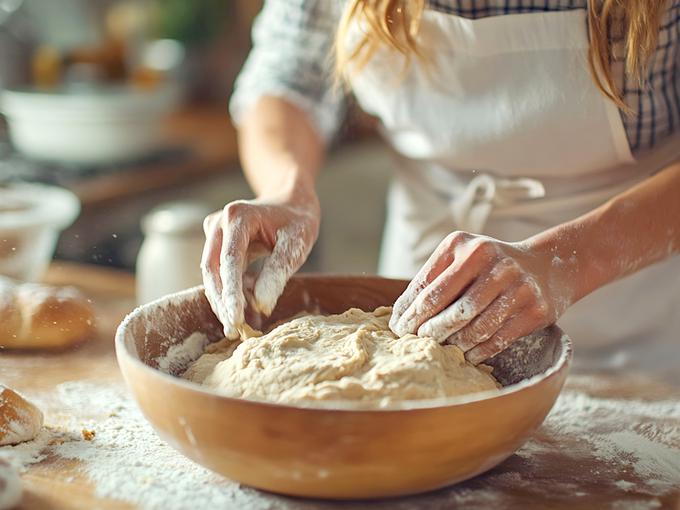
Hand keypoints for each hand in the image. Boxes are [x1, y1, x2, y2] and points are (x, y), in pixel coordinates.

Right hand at [201, 193, 319, 338]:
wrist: (290, 200)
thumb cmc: (297, 220)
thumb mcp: (297, 243)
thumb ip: (278, 272)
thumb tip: (260, 305)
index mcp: (237, 216)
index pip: (228, 262)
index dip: (231, 293)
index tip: (235, 320)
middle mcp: (218, 223)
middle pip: (212, 270)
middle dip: (222, 302)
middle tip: (234, 331)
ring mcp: (214, 233)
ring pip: (211, 274)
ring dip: (222, 301)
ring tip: (236, 327)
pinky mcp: (217, 245)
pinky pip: (219, 273)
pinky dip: (228, 293)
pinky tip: (240, 312)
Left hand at [389, 232, 574, 363]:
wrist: (547, 267)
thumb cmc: (490, 266)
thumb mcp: (462, 258)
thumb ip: (434, 278)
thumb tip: (400, 314)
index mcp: (467, 246)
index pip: (429, 286)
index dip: (410, 311)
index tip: (397, 328)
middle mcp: (493, 262)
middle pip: (451, 309)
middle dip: (428, 330)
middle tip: (416, 342)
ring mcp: (517, 286)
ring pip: (473, 327)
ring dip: (452, 343)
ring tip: (439, 349)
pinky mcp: (535, 310)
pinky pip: (497, 339)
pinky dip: (477, 351)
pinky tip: (465, 354)